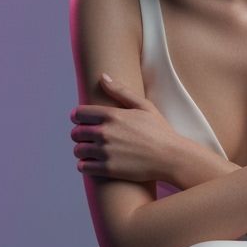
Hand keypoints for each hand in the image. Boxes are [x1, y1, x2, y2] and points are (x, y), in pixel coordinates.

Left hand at [70, 73, 186, 184]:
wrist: (171, 157)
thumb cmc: (159, 131)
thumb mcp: (144, 106)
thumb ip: (121, 91)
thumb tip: (103, 76)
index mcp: (112, 115)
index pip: (79, 113)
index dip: (77, 117)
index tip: (80, 120)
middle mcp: (105, 132)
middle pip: (76, 133)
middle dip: (79, 134)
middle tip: (87, 137)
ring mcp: (106, 151)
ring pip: (78, 150)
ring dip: (81, 150)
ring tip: (89, 151)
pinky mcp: (108, 169)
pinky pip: (83, 167)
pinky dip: (84, 165)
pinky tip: (92, 163)